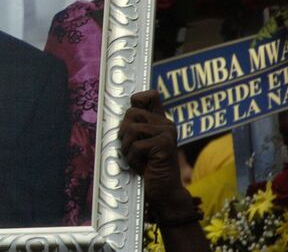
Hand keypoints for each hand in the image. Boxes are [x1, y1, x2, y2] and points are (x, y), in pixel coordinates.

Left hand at [119, 90, 188, 216]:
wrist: (164, 192)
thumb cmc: (148, 168)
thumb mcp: (138, 144)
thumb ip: (134, 127)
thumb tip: (120, 110)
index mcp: (160, 121)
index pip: (149, 96)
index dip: (137, 99)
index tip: (130, 117)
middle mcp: (166, 123)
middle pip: (131, 113)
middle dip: (124, 133)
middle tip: (132, 150)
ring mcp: (167, 133)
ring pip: (132, 128)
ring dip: (128, 148)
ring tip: (137, 158)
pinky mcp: (165, 144)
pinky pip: (136, 145)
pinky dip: (133, 159)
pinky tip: (143, 166)